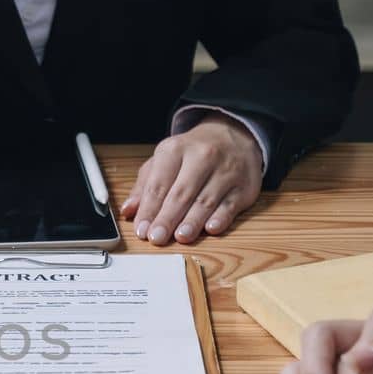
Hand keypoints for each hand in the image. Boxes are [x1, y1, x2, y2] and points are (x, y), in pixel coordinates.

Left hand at [122, 115, 262, 244]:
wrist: (233, 135)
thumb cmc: (192, 153)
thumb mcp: (164, 160)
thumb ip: (145, 186)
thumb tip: (129, 210)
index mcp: (175, 149)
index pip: (159, 183)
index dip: (148, 209)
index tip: (141, 229)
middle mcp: (202, 157)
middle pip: (181, 193)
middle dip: (167, 218)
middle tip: (157, 238)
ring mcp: (226, 171)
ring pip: (206, 200)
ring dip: (192, 221)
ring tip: (180, 237)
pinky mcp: (244, 186)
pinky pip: (231, 204)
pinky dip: (221, 218)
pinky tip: (210, 228)